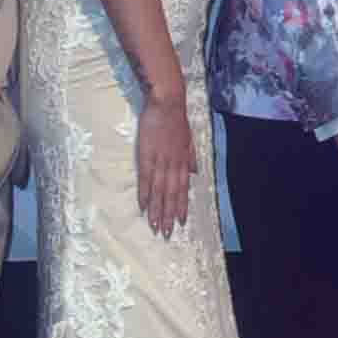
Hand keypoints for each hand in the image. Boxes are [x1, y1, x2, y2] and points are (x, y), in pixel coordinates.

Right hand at [133, 94, 195, 235]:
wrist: (167, 103)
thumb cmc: (177, 120)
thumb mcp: (189, 140)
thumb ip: (191, 157)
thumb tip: (195, 173)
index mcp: (184, 161)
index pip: (183, 189)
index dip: (181, 206)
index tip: (180, 222)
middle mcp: (174, 164)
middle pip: (171, 194)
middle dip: (168, 215)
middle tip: (166, 233)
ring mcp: (160, 161)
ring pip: (160, 191)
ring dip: (157, 210)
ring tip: (154, 226)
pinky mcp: (147, 155)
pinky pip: (146, 179)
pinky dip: (145, 193)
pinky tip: (143, 206)